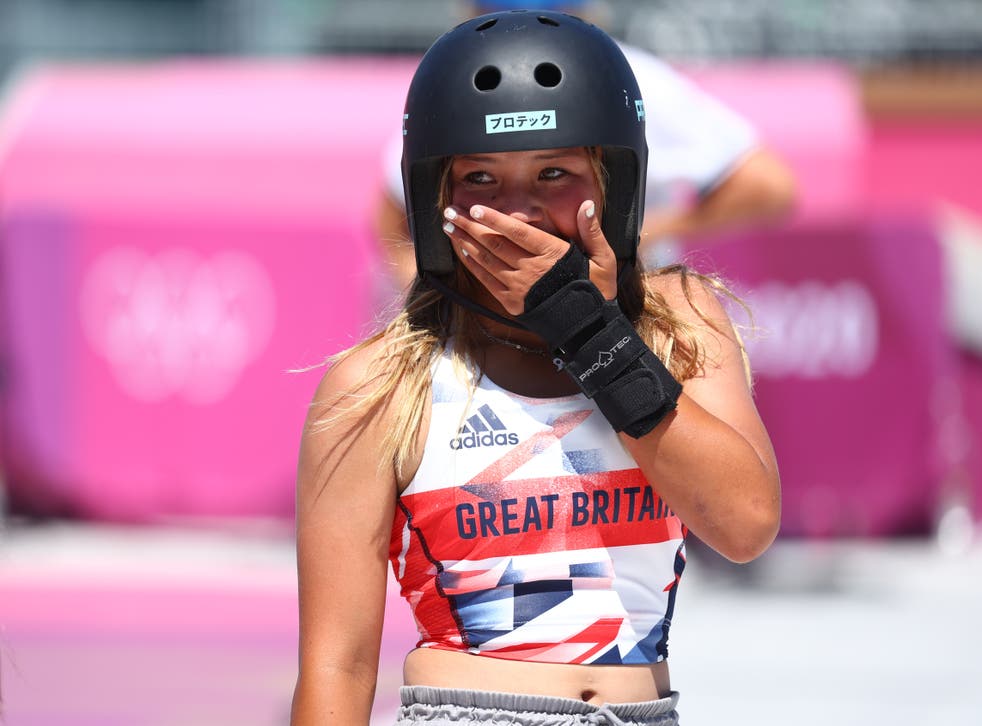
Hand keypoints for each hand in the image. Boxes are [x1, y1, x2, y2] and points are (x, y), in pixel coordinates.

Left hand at [442, 200, 617, 314]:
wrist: (587, 328)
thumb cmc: (595, 290)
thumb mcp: (602, 259)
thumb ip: (591, 231)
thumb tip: (587, 205)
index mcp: (552, 255)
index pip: (517, 232)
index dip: (493, 219)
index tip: (474, 208)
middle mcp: (531, 270)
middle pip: (495, 243)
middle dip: (469, 225)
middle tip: (450, 212)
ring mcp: (519, 288)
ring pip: (486, 260)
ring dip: (465, 242)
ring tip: (449, 228)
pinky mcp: (512, 303)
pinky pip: (487, 280)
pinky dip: (473, 264)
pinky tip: (462, 251)